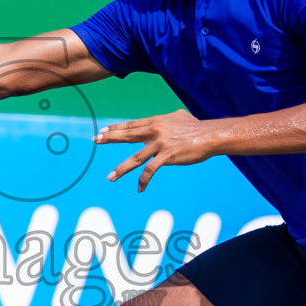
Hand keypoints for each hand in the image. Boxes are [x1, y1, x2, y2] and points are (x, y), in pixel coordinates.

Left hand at [96, 109, 215, 191]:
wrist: (209, 135)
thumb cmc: (196, 127)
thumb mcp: (178, 117)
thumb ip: (168, 119)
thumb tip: (167, 118)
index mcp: (156, 122)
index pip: (131, 125)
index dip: (116, 128)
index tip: (103, 131)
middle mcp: (154, 131)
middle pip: (127, 135)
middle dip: (110, 139)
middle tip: (96, 140)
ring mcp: (160, 144)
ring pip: (135, 158)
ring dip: (121, 168)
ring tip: (110, 177)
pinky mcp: (167, 156)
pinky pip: (150, 170)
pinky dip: (143, 180)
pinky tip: (139, 188)